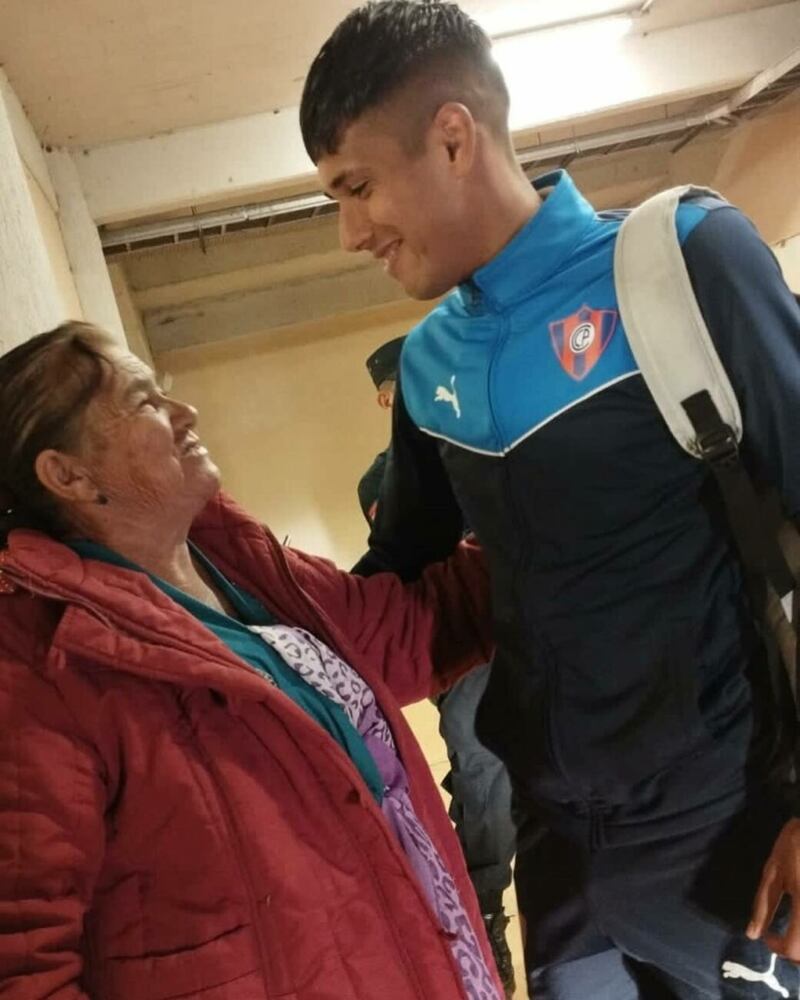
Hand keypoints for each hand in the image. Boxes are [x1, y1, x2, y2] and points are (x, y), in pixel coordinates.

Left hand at [748, 818, 799, 959]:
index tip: (768, 936)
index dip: (778, 948)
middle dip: (795, 953)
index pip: (794, 948)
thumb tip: (752, 933)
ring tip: (793, 931)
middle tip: (782, 939)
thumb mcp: (773, 872)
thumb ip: (763, 905)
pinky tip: (799, 919)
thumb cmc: (795, 844)